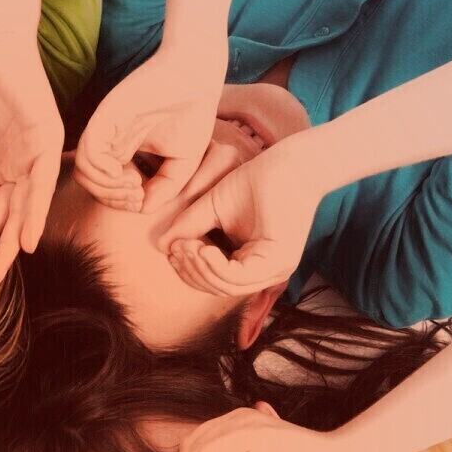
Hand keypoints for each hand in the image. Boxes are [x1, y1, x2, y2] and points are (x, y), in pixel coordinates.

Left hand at [75, 54, 222, 212]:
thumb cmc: (192, 113)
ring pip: (84, 172)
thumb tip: (143, 210)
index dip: (118, 202)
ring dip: (107, 189)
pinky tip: (124, 171)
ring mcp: (105, 130)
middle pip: (90, 183)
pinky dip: (102, 171)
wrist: (196, 75)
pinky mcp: (106, 118)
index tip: (141, 199)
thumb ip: (164, 188)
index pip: (104, 186)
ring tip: (135, 184)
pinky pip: (87, 153)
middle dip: (112, 199)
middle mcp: (110, 141)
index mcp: (123, 150)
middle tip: (137, 196)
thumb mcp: (183, 162)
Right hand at [158, 144, 322, 297]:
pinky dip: (215, 267)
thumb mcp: (211, 208)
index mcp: (252, 263)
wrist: (289, 162)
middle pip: (217, 288)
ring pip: (226, 287)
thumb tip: (162, 247)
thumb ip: (189, 228)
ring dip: (200, 269)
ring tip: (186, 247)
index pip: (214, 279)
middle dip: (191, 272)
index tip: (172, 249)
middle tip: (176, 249)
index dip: (189, 270)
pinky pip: (239, 278)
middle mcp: (265, 272)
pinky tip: (203, 249)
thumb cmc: (256, 181)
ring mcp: (274, 270)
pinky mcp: (278, 261)